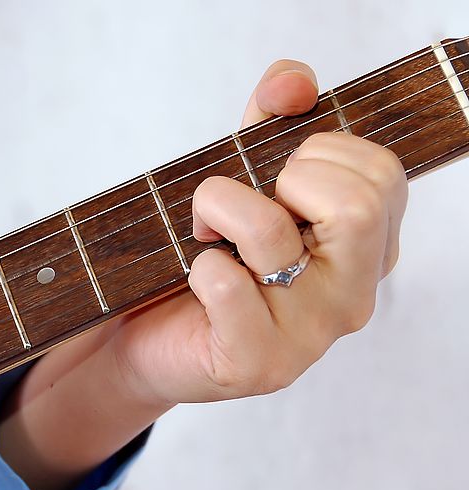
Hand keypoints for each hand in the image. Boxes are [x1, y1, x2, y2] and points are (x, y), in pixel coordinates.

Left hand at [0, 60, 407, 489]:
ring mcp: (310, 336)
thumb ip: (273, 123)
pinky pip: (228, 286)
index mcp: (366, 249)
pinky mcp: (258, 364)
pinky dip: (198, 266)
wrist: (149, 337)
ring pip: (273, 233)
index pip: (380, 174)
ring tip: (201, 236)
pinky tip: (194, 279)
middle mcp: (352, 295)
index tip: (274, 177)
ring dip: (216, 209)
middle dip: (279, 178)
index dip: (315, 153)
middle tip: (237, 206)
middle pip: (358, 205)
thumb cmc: (205, 257)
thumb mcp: (244, 178)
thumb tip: (292, 84)